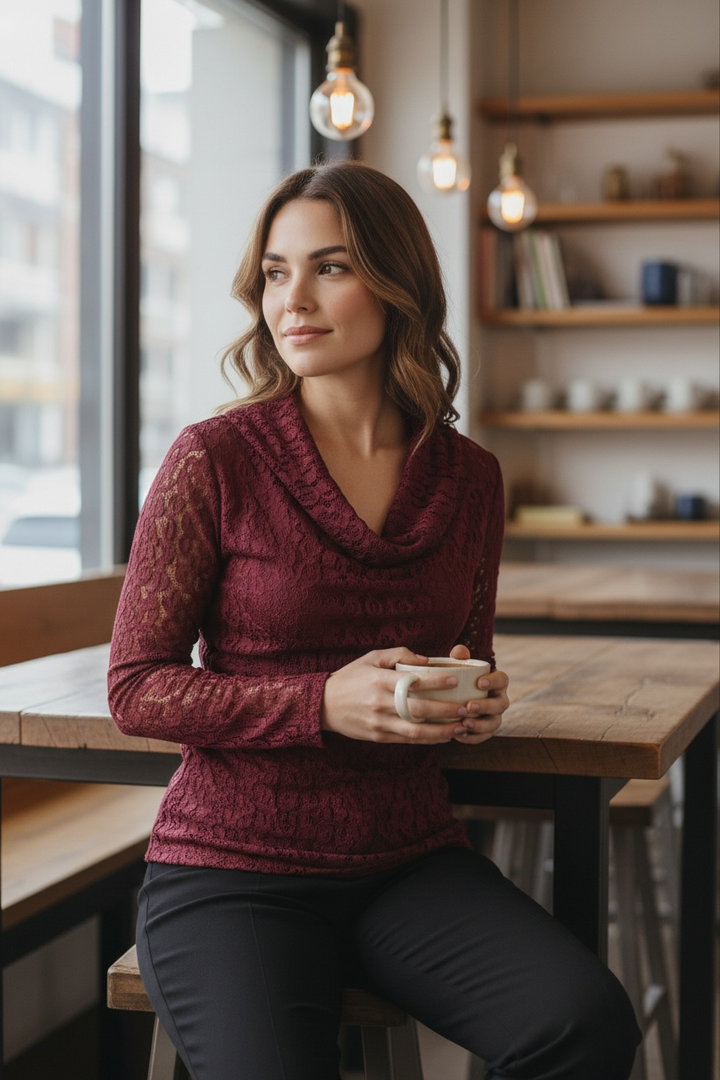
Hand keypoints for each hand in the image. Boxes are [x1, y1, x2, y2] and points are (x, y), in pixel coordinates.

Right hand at [321, 647, 495, 744]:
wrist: (323, 705)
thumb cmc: (351, 677)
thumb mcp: (372, 658)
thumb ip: (399, 655)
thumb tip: (426, 660)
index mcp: (380, 680)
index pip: (413, 681)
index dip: (437, 681)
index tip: (456, 680)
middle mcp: (380, 703)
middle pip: (419, 710)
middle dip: (446, 711)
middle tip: (466, 708)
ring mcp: (379, 723)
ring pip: (416, 731)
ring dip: (442, 730)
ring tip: (461, 727)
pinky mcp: (379, 736)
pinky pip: (408, 740)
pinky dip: (428, 739)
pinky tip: (444, 735)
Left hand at [446, 644, 508, 744]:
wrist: (455, 698)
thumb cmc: (460, 680)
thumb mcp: (460, 668)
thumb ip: (460, 658)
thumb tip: (459, 651)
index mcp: (496, 683)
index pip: (502, 679)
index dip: (493, 681)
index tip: (479, 682)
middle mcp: (499, 700)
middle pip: (500, 704)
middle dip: (486, 706)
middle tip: (469, 705)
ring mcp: (494, 717)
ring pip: (493, 723)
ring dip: (480, 725)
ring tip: (464, 723)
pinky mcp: (486, 731)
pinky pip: (483, 737)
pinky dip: (472, 738)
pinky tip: (458, 736)